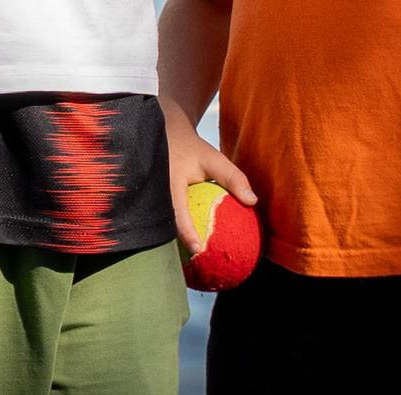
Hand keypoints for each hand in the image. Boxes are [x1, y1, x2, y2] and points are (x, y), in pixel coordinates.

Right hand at [161, 104, 255, 252]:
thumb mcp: (213, 159)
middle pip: (163, 223)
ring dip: (172, 242)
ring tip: (188, 264)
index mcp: (168, 181)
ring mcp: (149, 198)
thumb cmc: (192, 149)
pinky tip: (184, 249)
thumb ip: (232, 178)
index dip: (186, 230)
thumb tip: (252, 201)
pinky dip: (173, 233)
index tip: (198, 248)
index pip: (177, 210)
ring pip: (159, 224)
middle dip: (175, 245)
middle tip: (193, 262)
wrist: (164, 135)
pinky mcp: (149, 203)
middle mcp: (154, 192)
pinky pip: (160, 220)